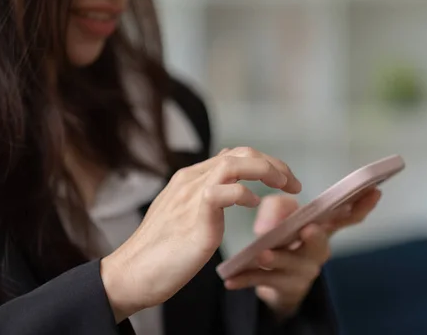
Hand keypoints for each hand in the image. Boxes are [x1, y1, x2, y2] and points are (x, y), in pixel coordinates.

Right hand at [100, 147, 301, 321]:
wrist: (133, 273)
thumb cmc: (161, 250)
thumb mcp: (185, 214)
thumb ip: (207, 194)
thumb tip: (233, 183)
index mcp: (191, 178)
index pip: (235, 155)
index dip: (264, 162)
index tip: (283, 180)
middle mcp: (191, 179)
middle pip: (241, 153)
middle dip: (273, 163)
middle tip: (293, 183)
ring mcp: (191, 194)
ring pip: (235, 163)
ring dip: (267, 171)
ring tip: (284, 186)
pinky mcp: (195, 214)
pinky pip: (225, 191)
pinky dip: (245, 193)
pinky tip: (254, 205)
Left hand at [223, 189, 380, 318]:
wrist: (275, 280)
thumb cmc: (284, 239)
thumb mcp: (285, 219)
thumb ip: (280, 209)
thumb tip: (272, 220)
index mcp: (323, 230)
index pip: (347, 217)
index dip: (362, 205)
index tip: (375, 190)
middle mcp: (317, 252)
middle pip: (319, 245)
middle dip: (314, 237)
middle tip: (307, 229)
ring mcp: (301, 273)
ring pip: (289, 265)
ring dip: (276, 258)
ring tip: (261, 254)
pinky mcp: (280, 287)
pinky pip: (261, 282)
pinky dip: (245, 279)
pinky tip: (230, 279)